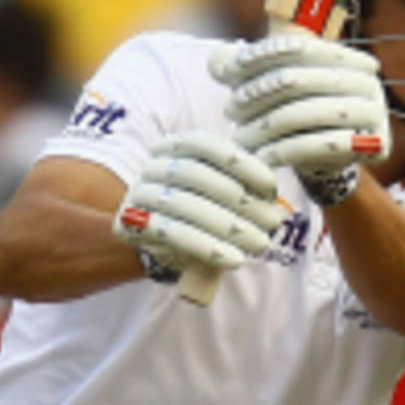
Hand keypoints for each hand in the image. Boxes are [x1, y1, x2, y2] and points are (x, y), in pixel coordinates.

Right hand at [113, 130, 282, 282]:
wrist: (163, 239)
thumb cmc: (203, 209)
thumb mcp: (222, 190)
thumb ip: (242, 185)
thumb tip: (271, 198)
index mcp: (177, 145)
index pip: (208, 146)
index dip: (242, 163)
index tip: (271, 186)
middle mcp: (154, 165)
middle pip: (197, 176)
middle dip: (241, 201)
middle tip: (274, 223)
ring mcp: (140, 193)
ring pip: (186, 206)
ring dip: (229, 226)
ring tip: (260, 244)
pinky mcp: (131, 224)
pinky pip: (172, 234)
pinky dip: (206, 246)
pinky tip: (233, 259)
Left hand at [210, 34, 389, 205]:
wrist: (325, 161)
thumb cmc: (294, 115)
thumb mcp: (268, 85)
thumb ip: (241, 68)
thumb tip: (217, 63)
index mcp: (346, 56)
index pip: (300, 47)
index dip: (262, 57)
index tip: (229, 75)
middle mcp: (367, 80)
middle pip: (301, 81)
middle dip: (259, 94)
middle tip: (229, 110)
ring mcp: (376, 111)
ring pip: (310, 113)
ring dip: (267, 126)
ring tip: (239, 136)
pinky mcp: (376, 144)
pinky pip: (323, 145)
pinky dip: (286, 151)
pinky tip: (260, 158)